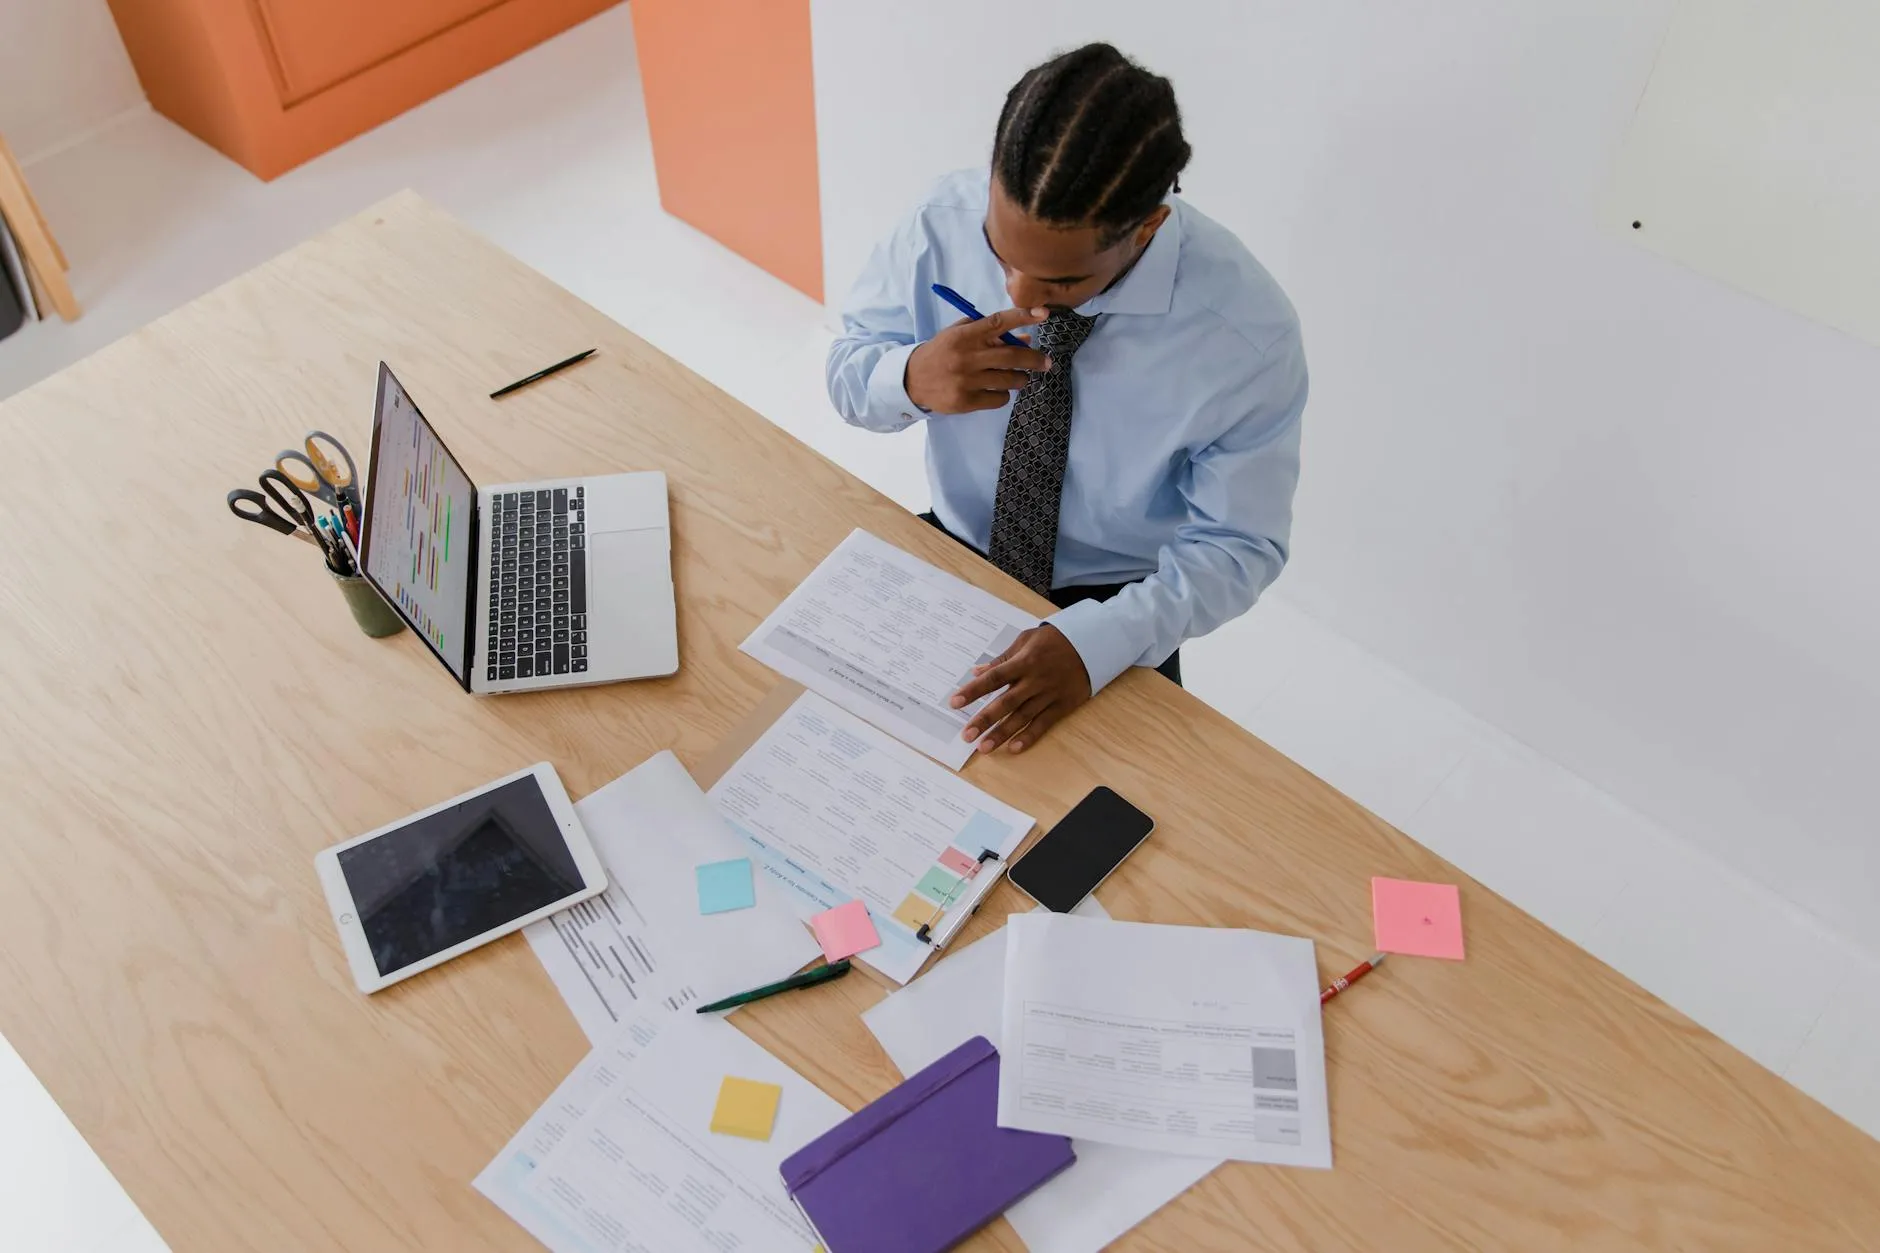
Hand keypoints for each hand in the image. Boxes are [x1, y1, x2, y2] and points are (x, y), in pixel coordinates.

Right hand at [905, 307, 1051, 412]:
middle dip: (1035, 359)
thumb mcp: (960, 335)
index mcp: (965, 335)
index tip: (1044, 314)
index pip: (999, 322)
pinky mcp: (966, 401)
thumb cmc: (942, 352)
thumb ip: (989, 334)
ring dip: (1021, 378)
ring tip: (1020, 377)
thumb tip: (1025, 338)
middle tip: (1046, 362)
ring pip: (1009, 379)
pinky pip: (999, 399)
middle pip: (1012, 355)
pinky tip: (997, 390)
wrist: (912, 380)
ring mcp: (966, 380)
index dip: (1023, 317)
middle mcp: (967, 356)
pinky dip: (1003, 395)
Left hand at [949, 625, 1090, 752]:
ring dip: (1003, 733)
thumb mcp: (1026, 641)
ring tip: (984, 747)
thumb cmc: (1054, 640)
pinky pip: (1044, 723)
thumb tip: (977, 672)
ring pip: (1023, 717)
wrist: (1092, 643)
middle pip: (1006, 702)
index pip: (994, 677)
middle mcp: (1035, 680)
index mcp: (1024, 661)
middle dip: (985, 719)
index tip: (955, 702)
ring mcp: (1050, 694)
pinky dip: (1030, 736)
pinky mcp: (1063, 705)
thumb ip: (1001, 660)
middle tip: (967, 735)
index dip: (974, 690)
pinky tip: (1014, 747)